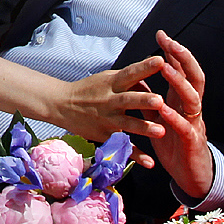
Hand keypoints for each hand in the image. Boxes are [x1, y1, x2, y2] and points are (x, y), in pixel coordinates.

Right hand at [44, 53, 169, 169]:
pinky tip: (150, 162)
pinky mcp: (105, 136)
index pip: (130, 73)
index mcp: (112, 83)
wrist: (61, 105)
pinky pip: (122, 147)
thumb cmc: (89, 89)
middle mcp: (110, 101)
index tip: (160, 61)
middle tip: (160, 101)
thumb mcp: (106, 78)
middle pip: (128, 100)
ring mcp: (107, 120)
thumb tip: (152, 78)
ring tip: (161, 131)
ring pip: (127, 124)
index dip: (144, 67)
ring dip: (144, 128)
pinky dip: (136, 156)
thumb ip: (129, 79)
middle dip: (144, 101)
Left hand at [151, 30, 211, 197]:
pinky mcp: (192, 142)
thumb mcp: (162, 120)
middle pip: (194, 77)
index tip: (162, 35)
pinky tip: (165, 109)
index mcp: (183, 102)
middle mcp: (192, 108)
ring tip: (167, 68)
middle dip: (183, 58)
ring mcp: (194, 124)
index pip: (182, 71)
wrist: (192, 175)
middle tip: (170, 42)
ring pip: (192, 98)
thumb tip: (141, 82)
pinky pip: (185, 127)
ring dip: (179, 82)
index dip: (174, 53)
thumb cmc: (176, 145)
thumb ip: (154, 102)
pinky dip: (175, 117)